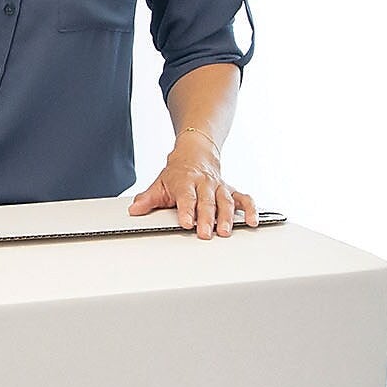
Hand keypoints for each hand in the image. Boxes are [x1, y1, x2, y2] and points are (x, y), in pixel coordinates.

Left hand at [129, 130, 257, 237]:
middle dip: (206, 218)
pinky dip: (251, 209)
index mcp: (185, 182)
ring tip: (225, 231)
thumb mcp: (159, 184)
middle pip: (207, 202)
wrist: (195, 154)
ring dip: (227, 217)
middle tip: (205, 233)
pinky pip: (244, 199)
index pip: (186, 197)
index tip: (187, 223)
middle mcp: (204, 184)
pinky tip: (253, 221)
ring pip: (226, 201)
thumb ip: (147, 199)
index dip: (187, 210)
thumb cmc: (177, 173)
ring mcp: (220, 187)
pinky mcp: (232, 190)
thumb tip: (134, 210)